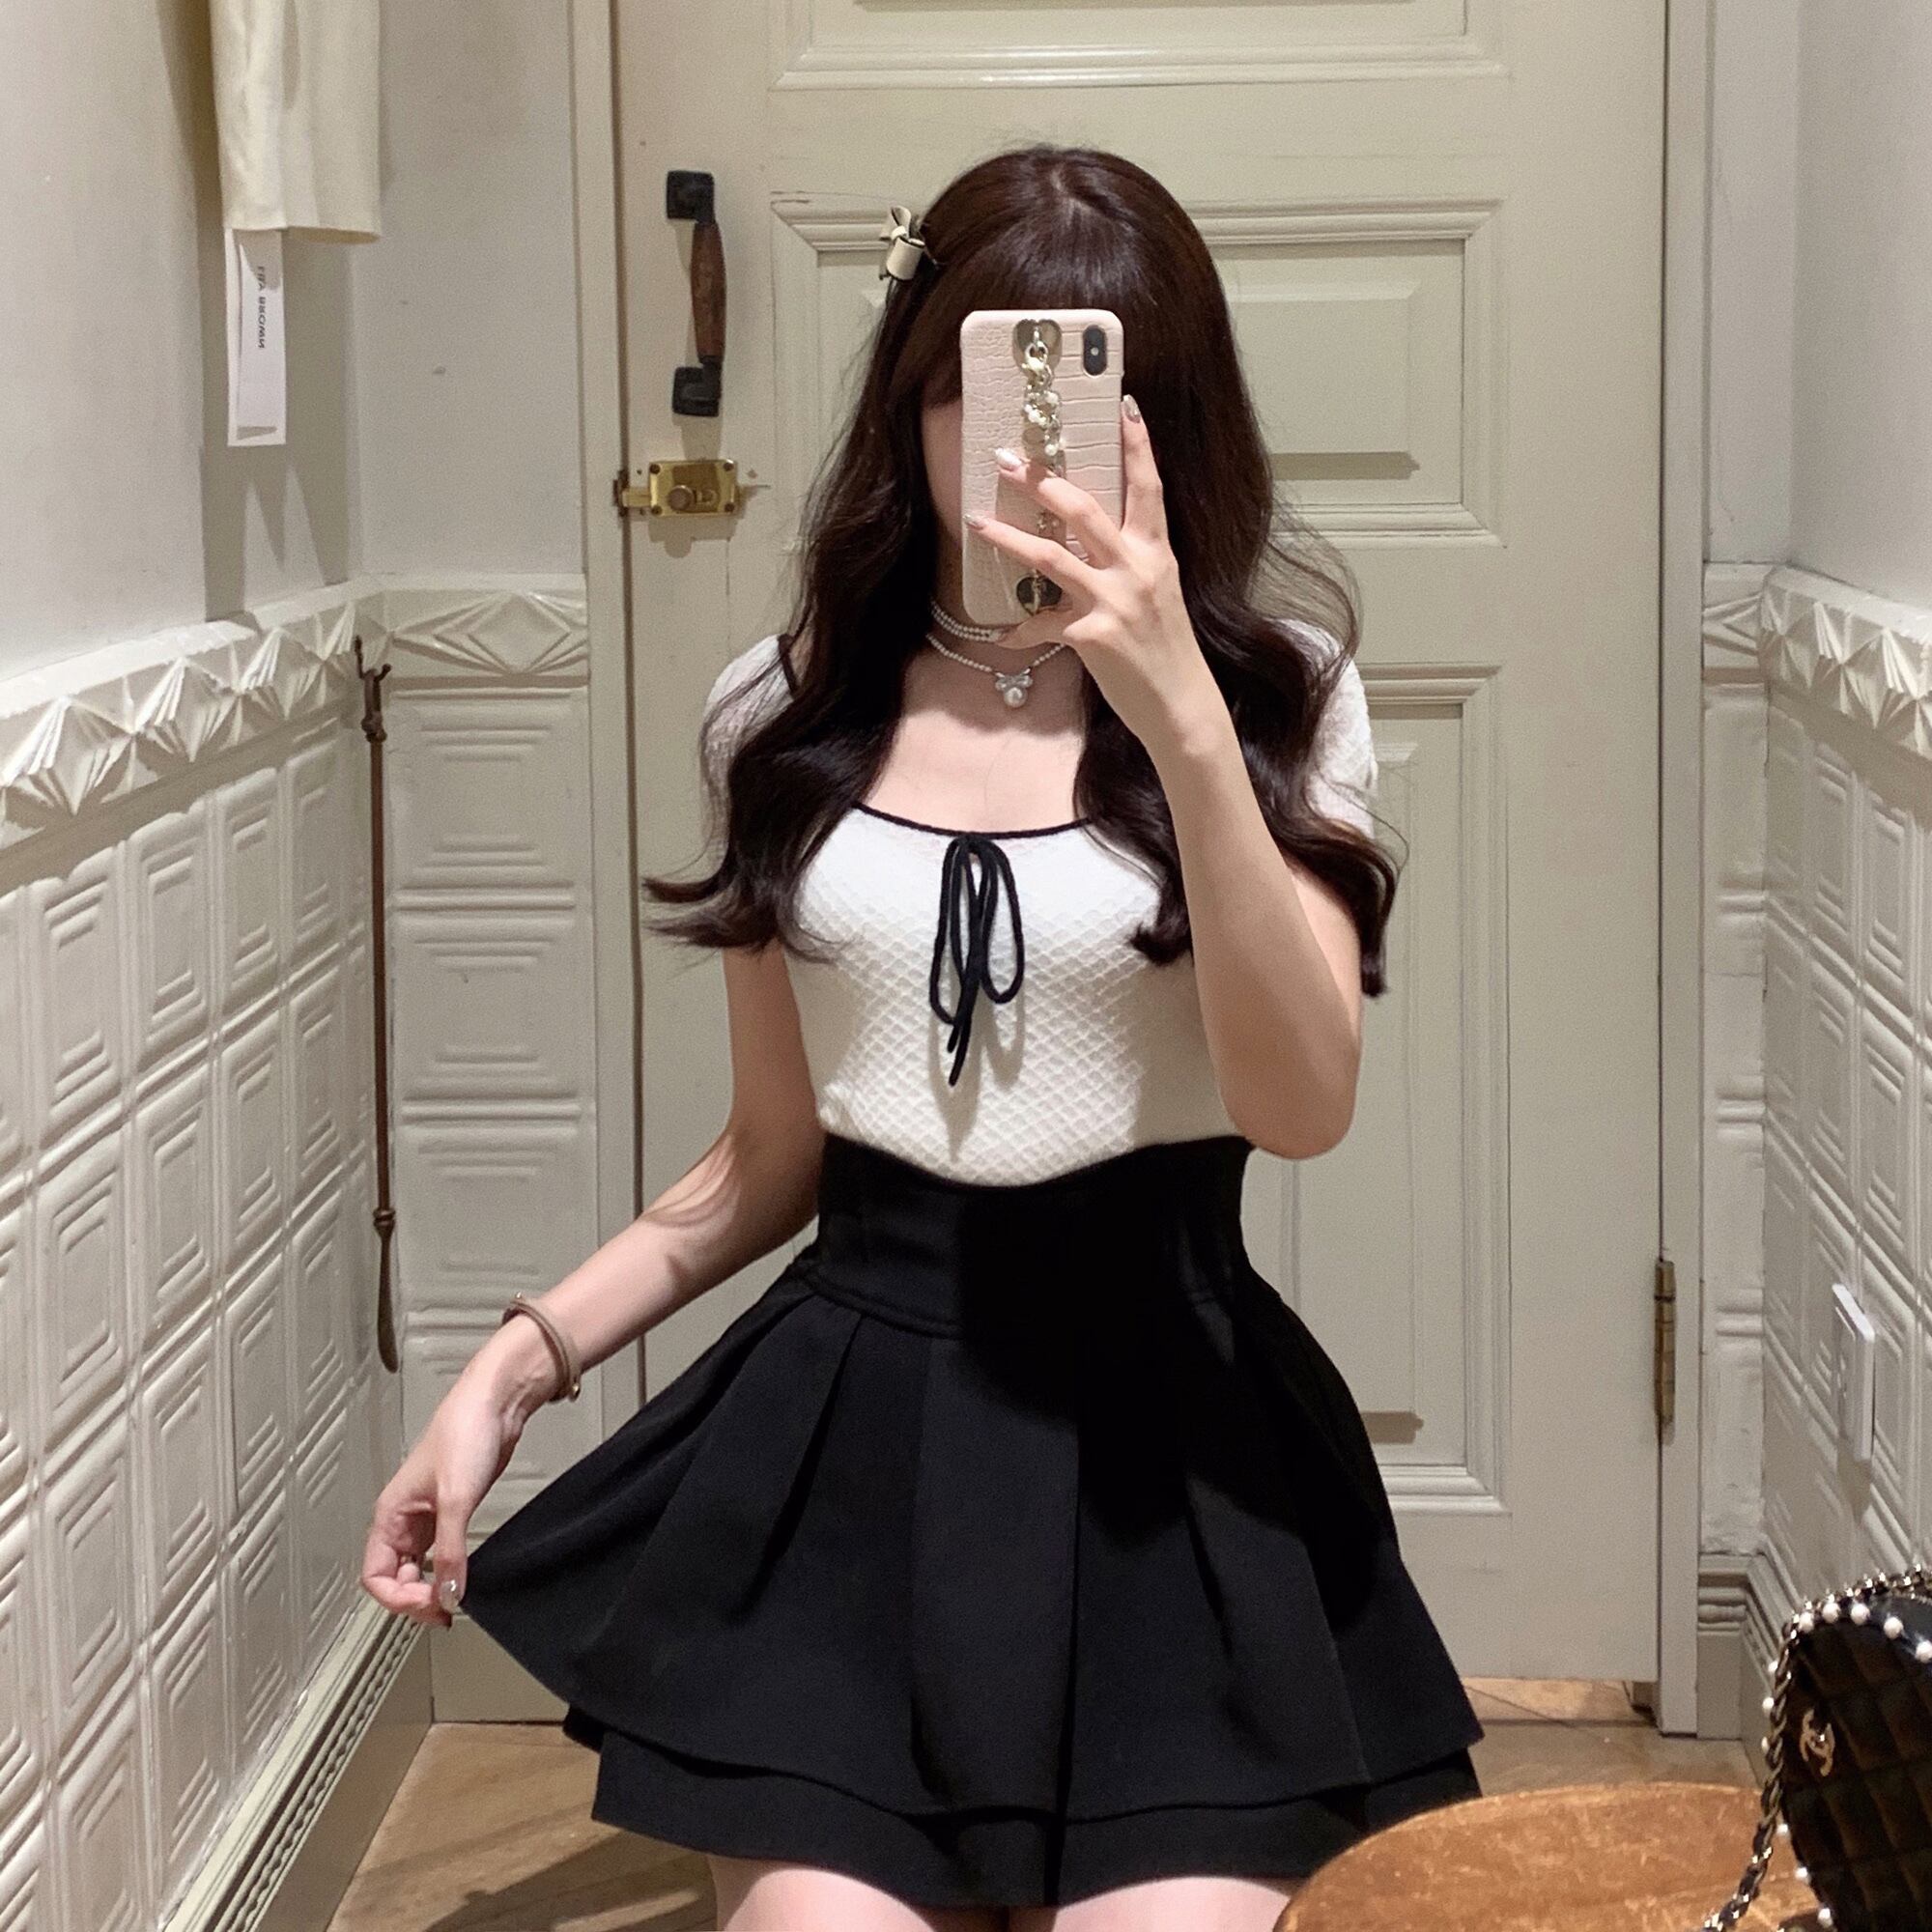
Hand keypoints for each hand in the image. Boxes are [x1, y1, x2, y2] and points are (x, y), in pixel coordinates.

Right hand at [360, 1349, 537, 1626]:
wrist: (495, 1405)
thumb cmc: (465, 1432)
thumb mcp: (456, 1498)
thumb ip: (449, 1551)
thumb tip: (448, 1594)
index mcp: (390, 1514)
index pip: (375, 1576)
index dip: (397, 1598)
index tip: (429, 1603)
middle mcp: (403, 1518)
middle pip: (394, 1577)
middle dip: (414, 1598)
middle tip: (444, 1610)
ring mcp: (427, 1516)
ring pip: (415, 1568)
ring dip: (430, 1587)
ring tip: (453, 1599)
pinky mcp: (451, 1511)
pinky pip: (438, 1553)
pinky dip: (447, 1570)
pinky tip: (462, 1576)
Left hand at [963, 394, 1228, 759]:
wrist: (1181, 706)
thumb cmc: (1168, 653)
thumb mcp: (1158, 599)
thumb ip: (1130, 569)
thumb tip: (1090, 554)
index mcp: (1156, 555)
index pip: (1149, 488)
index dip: (1138, 445)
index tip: (1124, 404)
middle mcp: (1137, 569)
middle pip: (1085, 510)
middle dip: (1043, 482)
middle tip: (1010, 460)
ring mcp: (1114, 601)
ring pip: (1052, 556)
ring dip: (1009, 538)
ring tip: (977, 522)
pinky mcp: (1092, 635)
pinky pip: (1044, 622)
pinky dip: (1022, 628)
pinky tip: (1005, 635)